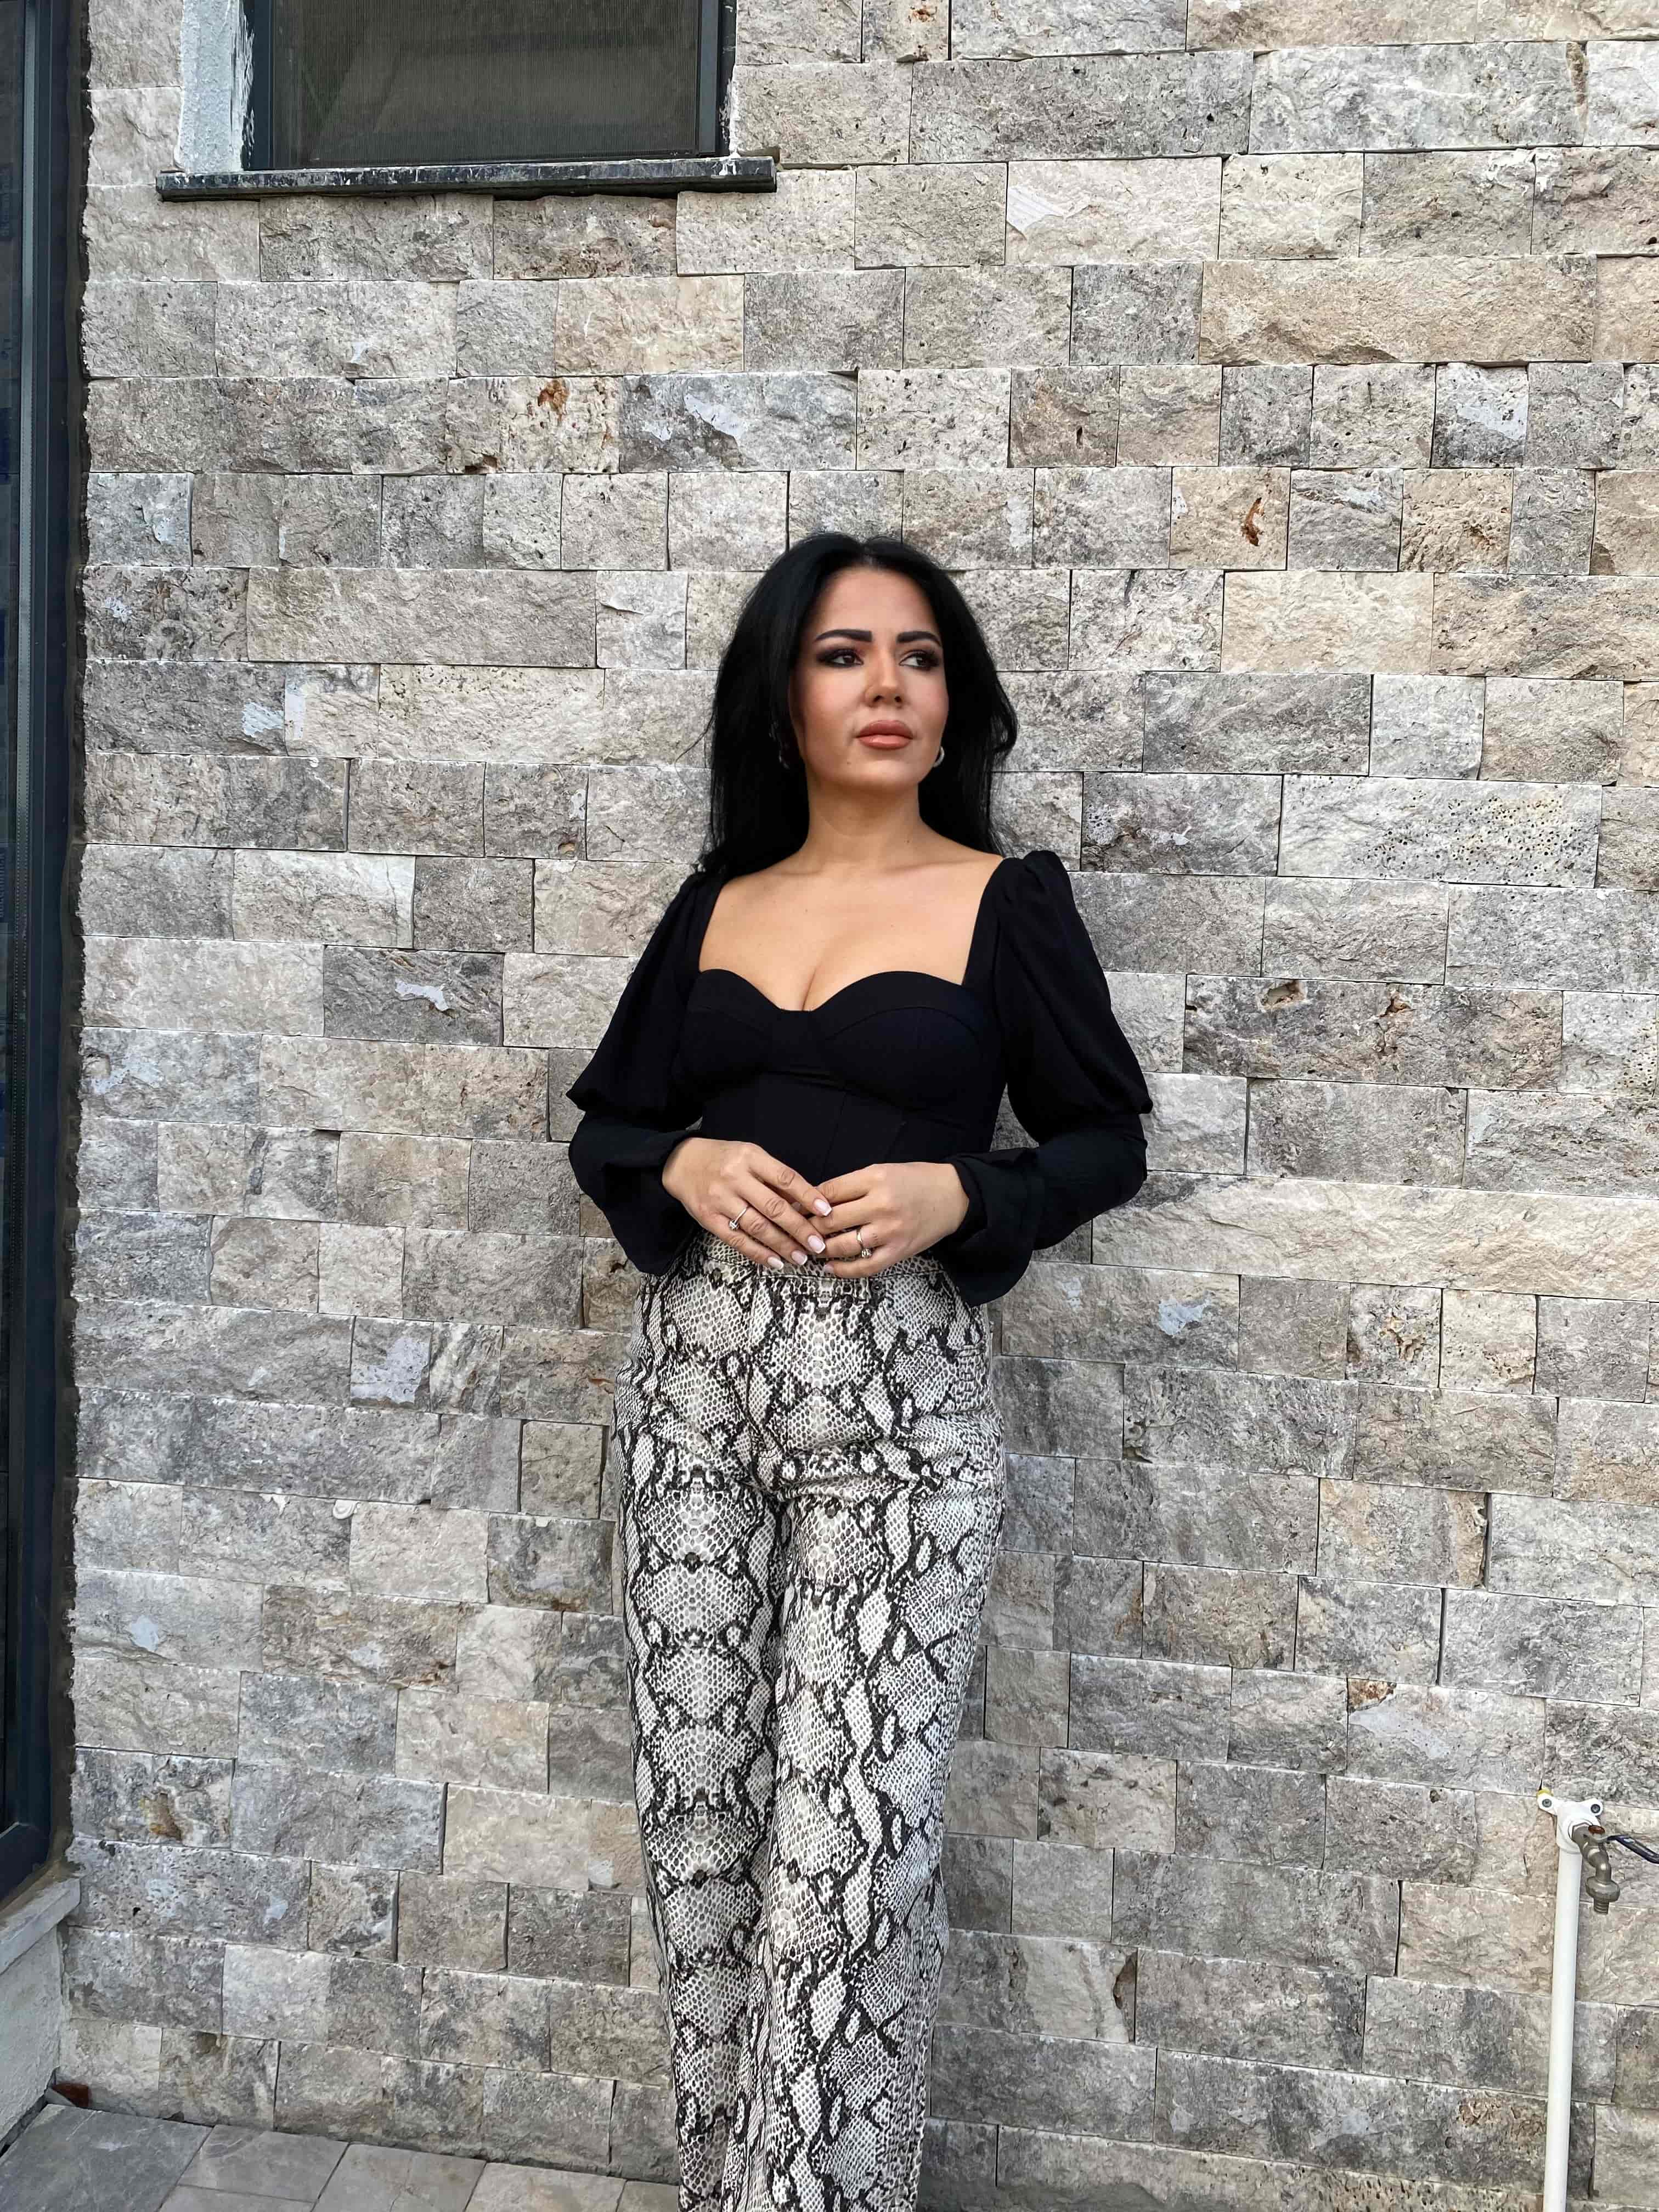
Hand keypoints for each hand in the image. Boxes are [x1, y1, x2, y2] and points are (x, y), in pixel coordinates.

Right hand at [660, 1136, 834, 1270]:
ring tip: (801, 1257)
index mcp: (750, 1157)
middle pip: (773, 1207)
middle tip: (818, 1244)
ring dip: (782, 1245)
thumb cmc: (724, 1159)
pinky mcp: (708, 1218)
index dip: (807, 1195)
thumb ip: (774, 1177)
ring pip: (757, 1226)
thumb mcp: (750, 1156)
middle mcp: (735, 1178)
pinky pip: (737, 1239)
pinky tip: (775, 1261)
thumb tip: (805, 1203)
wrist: (681, 1163)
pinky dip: (758, 1253)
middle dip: (799, 1228)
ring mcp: (720, 1199)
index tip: (826, 1211)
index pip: (785, 1177)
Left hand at [812, 1161, 970, 1277]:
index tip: (795, 1208)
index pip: (829, 1192)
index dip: (807, 1202)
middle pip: (831, 1220)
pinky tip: (830, 1268)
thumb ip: (852, 1184)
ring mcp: (890, 1231)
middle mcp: (881, 1205)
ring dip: (822, 1249)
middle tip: (798, 1231)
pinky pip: (866, 1266)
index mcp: (874, 1178)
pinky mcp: (899, 1251)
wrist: (953, 1196)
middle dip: (809, 1227)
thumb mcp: (882, 1171)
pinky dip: (844, 1270)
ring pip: (843, 1245)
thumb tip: (817, 1200)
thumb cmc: (915, 1181)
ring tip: (811, 1249)